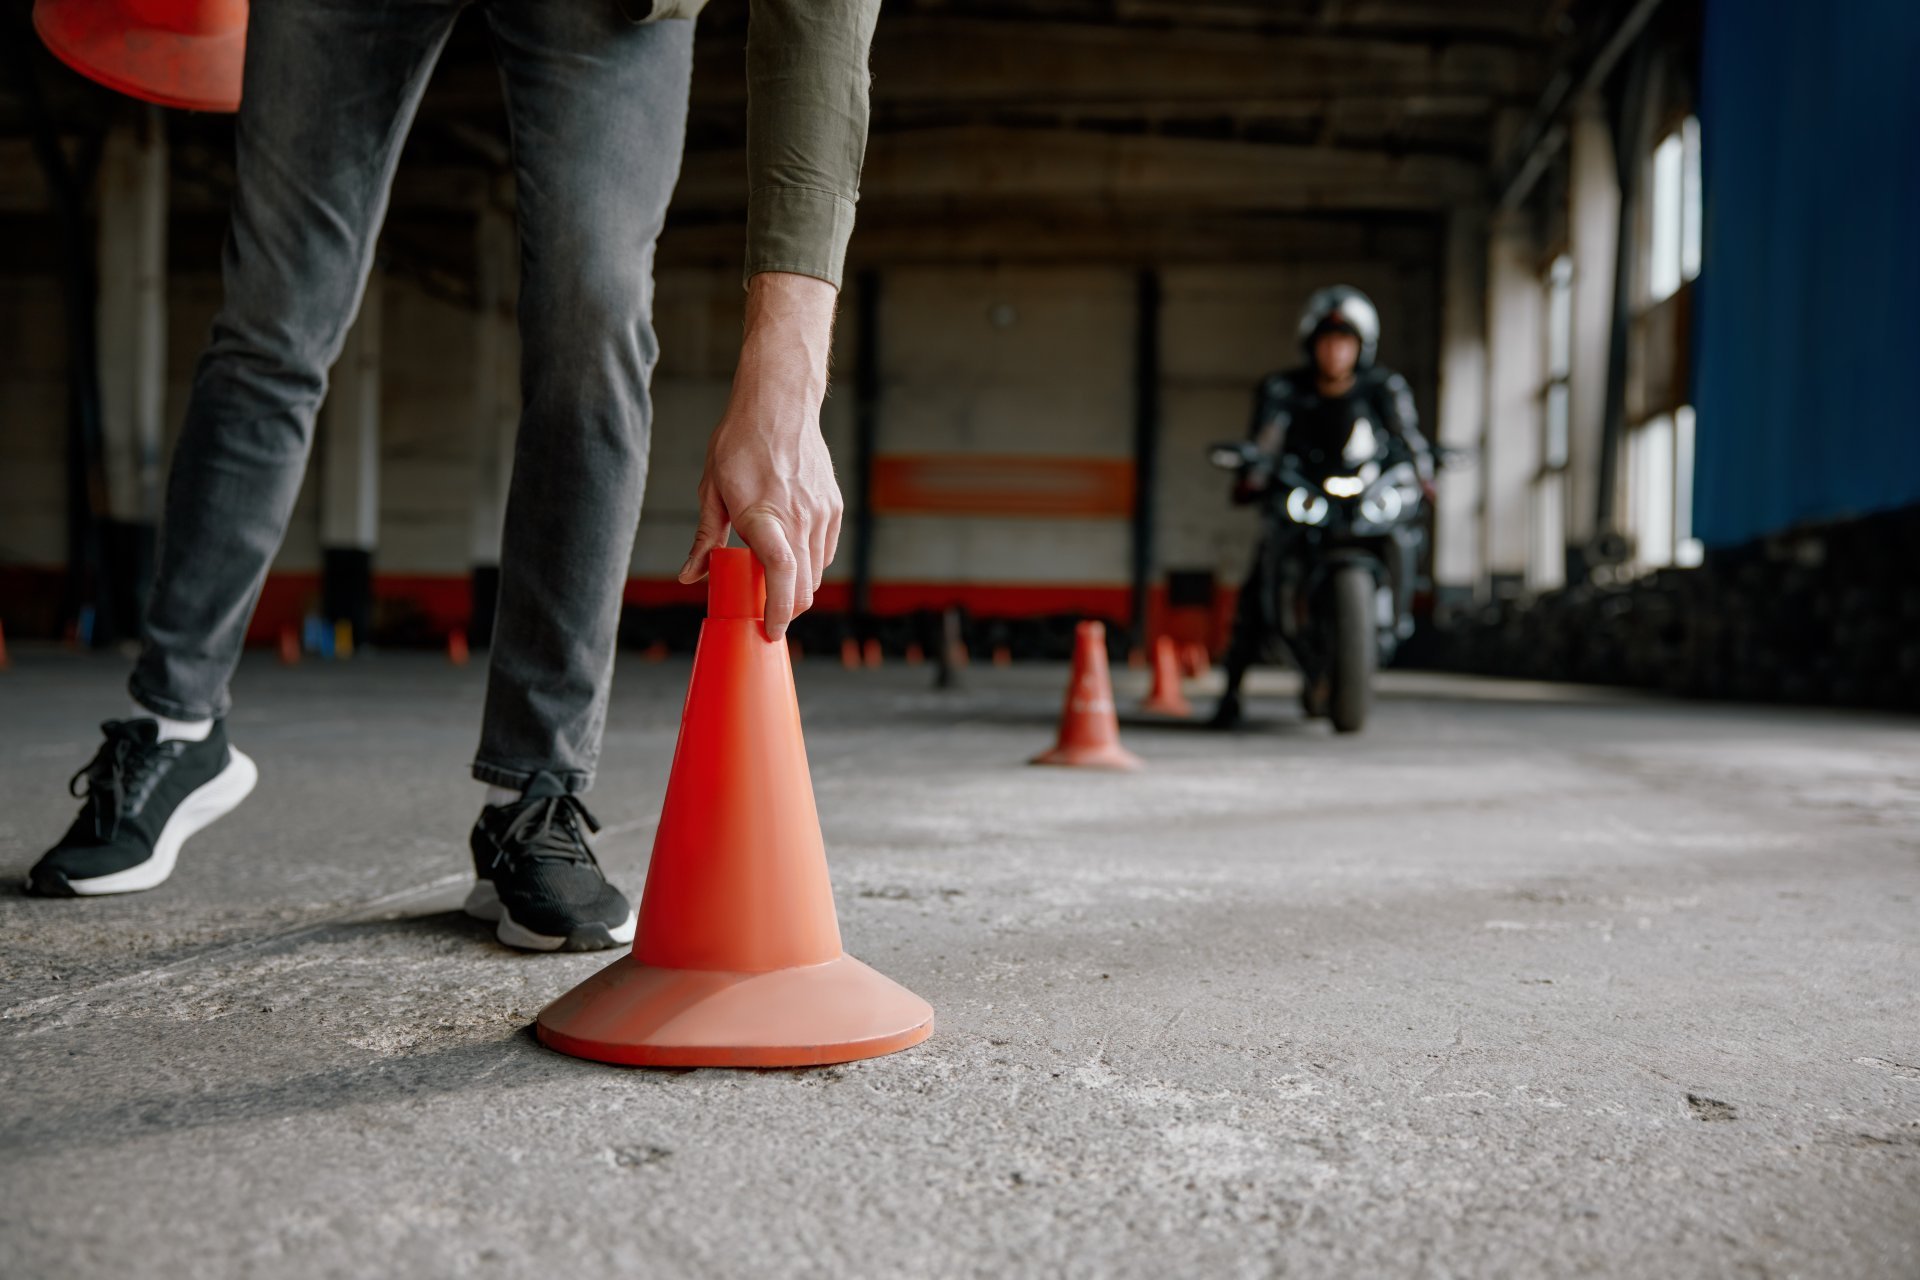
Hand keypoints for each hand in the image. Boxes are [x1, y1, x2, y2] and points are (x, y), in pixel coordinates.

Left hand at [678, 272, 844, 638]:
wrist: (780, 404)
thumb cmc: (740, 443)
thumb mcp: (711, 489)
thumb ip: (706, 538)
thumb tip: (691, 576)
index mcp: (763, 515)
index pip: (781, 576)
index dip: (777, 611)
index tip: (770, 631)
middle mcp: (799, 518)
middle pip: (802, 586)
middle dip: (786, 609)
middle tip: (767, 619)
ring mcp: (821, 513)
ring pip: (816, 573)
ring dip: (797, 588)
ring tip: (775, 586)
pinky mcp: (834, 507)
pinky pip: (825, 552)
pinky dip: (810, 565)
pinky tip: (791, 557)